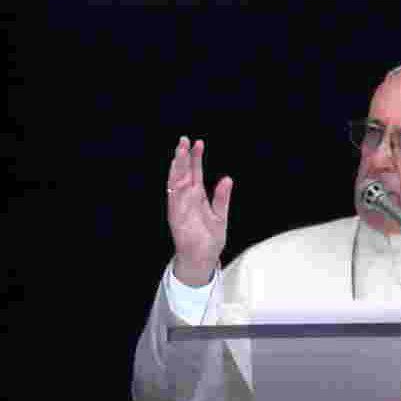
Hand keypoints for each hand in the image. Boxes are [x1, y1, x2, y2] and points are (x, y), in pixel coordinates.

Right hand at [166, 137, 232, 285]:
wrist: (202, 259)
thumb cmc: (209, 239)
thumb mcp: (220, 215)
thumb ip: (222, 197)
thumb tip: (227, 178)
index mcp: (197, 197)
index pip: (195, 173)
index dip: (196, 158)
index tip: (198, 143)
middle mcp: (187, 199)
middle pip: (183, 173)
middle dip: (183, 157)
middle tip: (184, 140)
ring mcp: (180, 207)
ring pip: (176, 182)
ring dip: (177, 168)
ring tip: (180, 152)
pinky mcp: (177, 216)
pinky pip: (174, 199)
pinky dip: (174, 186)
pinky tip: (176, 174)